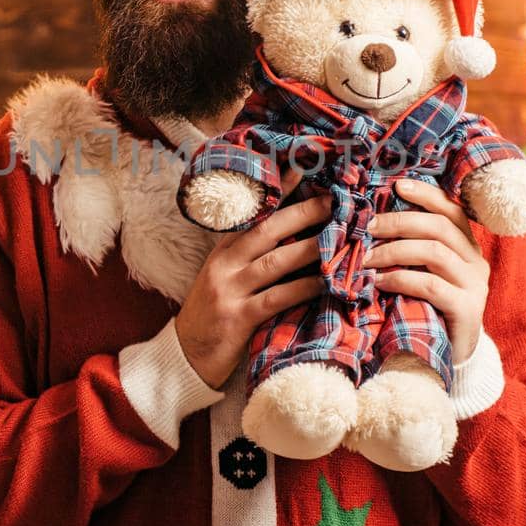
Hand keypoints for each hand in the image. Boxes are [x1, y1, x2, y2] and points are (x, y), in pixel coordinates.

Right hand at [176, 171, 329, 388]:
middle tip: (333, 199)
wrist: (185, 358)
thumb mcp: (225, 280)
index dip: (277, 191)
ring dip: (311, 247)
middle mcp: (224, 264)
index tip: (302, 168)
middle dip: (302, 212)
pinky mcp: (238, 318)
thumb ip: (250, 259)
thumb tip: (296, 239)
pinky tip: (326, 283)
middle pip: (267, 230)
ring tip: (339, 236)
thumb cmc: (214, 318)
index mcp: (223, 251)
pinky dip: (304, 289)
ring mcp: (229, 290)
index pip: (253, 214)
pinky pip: (277, 298)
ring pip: (275, 261)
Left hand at [365, 179, 490, 364]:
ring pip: (434, 252)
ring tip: (365, 258)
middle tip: (366, 227)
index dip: (425, 195)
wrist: (449, 357)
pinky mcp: (467, 310)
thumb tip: (371, 221)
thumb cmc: (427, 310)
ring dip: (393, 251)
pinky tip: (377, 282)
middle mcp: (476, 262)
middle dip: (398, 222)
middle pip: (439, 227)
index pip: (451, 210)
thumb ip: (409, 249)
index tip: (396, 185)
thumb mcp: (421, 274)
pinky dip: (400, 279)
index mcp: (467, 247)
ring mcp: (475, 286)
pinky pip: (431, 286)